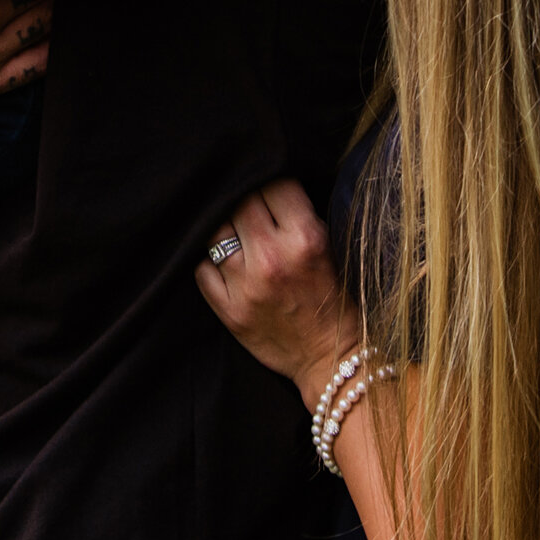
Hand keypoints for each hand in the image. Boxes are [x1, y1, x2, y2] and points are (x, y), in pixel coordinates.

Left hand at [195, 179, 360, 405]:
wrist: (333, 358)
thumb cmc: (337, 299)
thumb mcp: (332, 247)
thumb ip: (304, 215)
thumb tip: (275, 181)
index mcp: (305, 239)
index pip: (274, 184)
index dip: (273, 182)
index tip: (273, 191)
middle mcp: (273, 259)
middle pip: (241, 203)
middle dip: (248, 201)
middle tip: (254, 211)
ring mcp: (247, 287)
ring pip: (215, 232)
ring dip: (226, 228)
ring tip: (238, 235)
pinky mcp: (230, 312)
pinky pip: (202, 269)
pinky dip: (210, 262)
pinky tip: (226, 263)